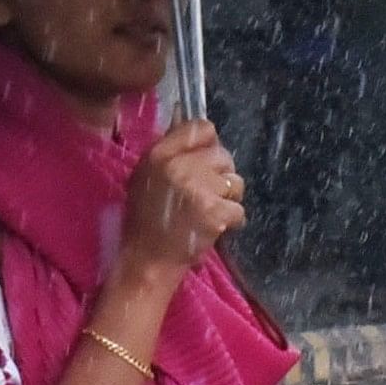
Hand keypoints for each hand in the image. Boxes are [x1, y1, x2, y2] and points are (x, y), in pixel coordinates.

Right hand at [124, 116, 245, 274]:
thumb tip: (195, 124)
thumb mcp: (147, 178)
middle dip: (222, 176)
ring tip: (209, 212)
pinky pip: (239, 209)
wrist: (147, 260)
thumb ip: (170, 153)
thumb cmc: (147, 220)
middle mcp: (179, 166)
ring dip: (229, 198)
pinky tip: (215, 228)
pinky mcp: (214, 212)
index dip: (210, 142)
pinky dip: (232, 221)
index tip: (209, 158)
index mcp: (159, 155)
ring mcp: (198, 189)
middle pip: (222, 155)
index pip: (199, 128)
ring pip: (235, 182)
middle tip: (208, 195)